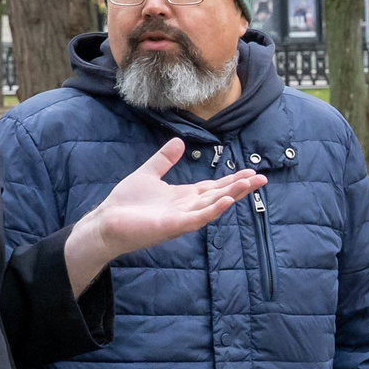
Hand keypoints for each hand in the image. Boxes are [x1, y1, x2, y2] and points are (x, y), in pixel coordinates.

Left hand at [64, 137, 266, 296]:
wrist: (106, 223)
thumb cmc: (125, 203)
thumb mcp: (148, 174)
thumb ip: (164, 160)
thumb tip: (179, 142)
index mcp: (183, 197)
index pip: (213, 187)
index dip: (231, 180)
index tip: (250, 171)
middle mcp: (186, 208)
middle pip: (219, 196)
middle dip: (240, 187)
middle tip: (261, 178)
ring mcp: (181, 218)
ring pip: (213, 206)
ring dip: (232, 196)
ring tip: (250, 184)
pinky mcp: (172, 226)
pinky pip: (197, 218)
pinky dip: (213, 209)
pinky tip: (225, 200)